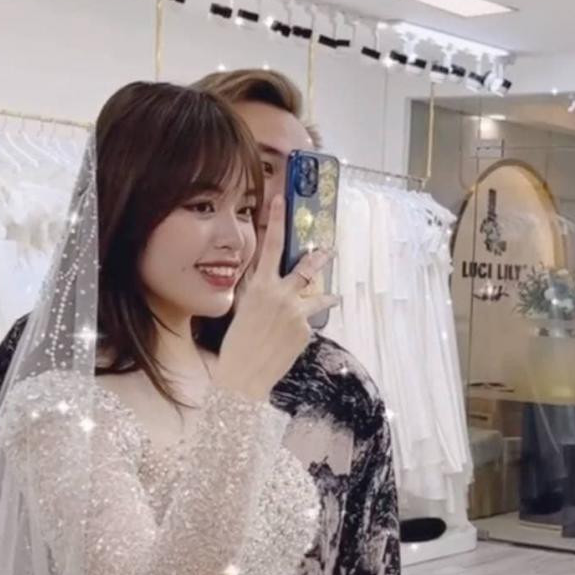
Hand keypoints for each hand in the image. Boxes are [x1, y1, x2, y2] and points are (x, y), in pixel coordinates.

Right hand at [213, 195, 338, 401]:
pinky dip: (303, 328)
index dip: (277, 220)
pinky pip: (308, 323)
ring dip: (328, 294)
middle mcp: (282, 294)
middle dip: (321, 257)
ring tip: (336, 295)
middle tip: (330, 249)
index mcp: (261, 285)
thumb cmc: (237, 342)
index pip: (272, 245)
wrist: (245, 373)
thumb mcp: (243, 307)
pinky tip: (290, 340)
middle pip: (307, 268)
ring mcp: (297, 313)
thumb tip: (269, 280)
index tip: (280, 201)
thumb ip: (259, 289)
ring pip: (318, 296)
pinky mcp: (306, 331)